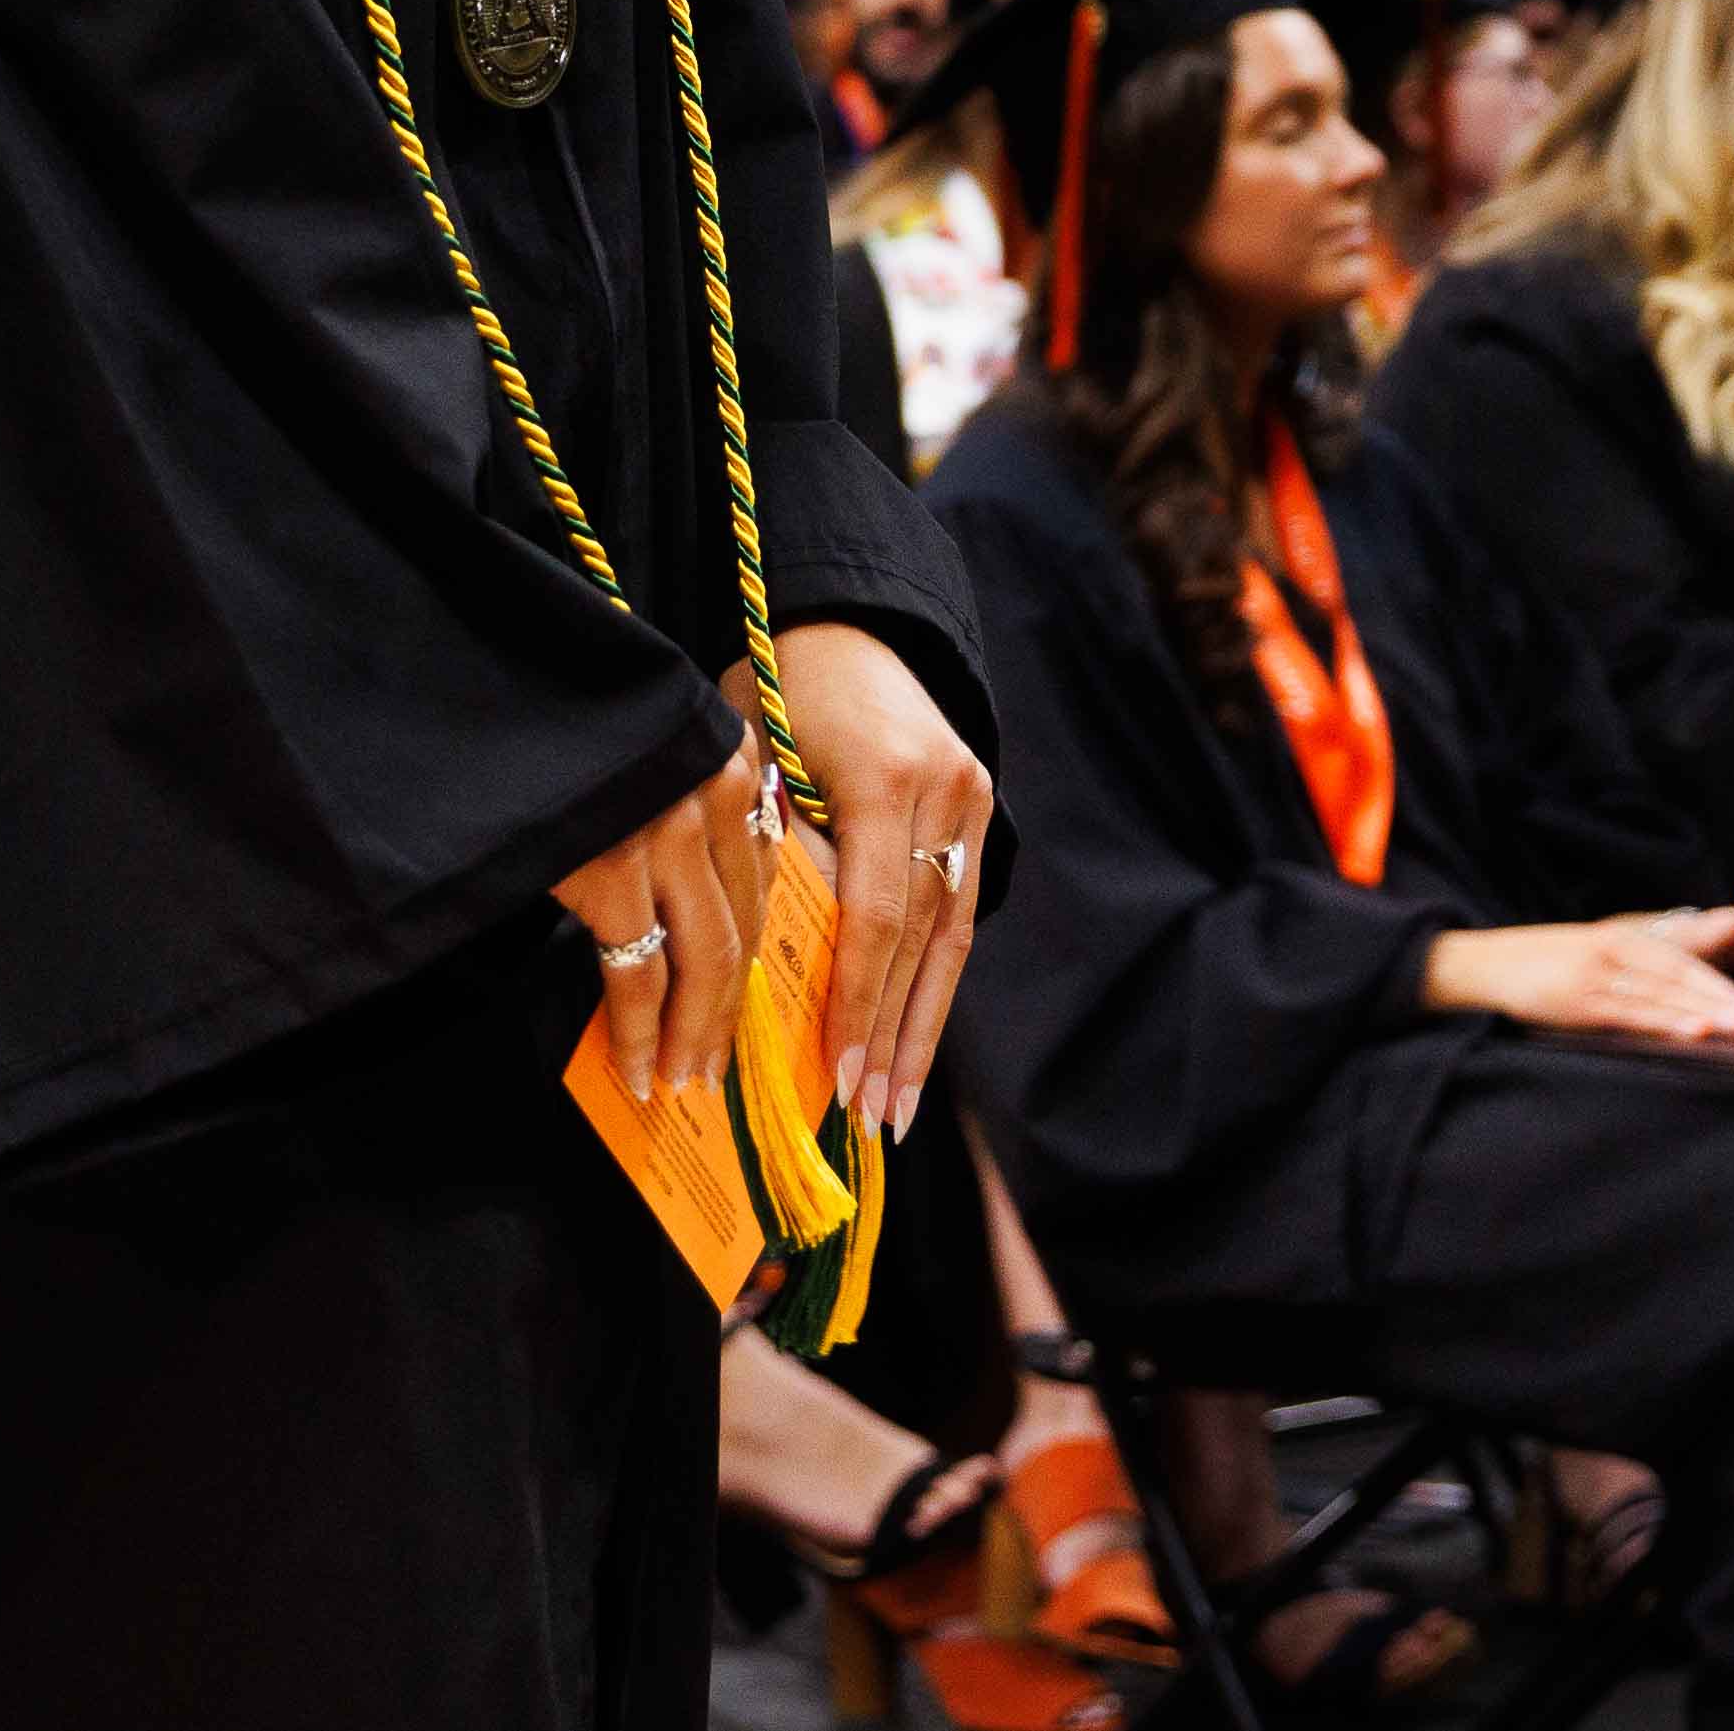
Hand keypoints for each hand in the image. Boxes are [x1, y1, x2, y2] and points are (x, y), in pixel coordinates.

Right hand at [555, 721, 768, 1107]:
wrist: (489, 679)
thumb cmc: (565, 720)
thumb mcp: (649, 745)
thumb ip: (687, 805)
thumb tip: (695, 906)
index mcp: (730, 758)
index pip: (759, 878)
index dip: (750, 953)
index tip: (736, 1003)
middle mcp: (714, 793)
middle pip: (740, 929)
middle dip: (725, 1011)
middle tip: (710, 1066)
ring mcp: (669, 832)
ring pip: (704, 963)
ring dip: (693, 1034)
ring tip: (677, 1077)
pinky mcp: (614, 868)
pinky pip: (640, 974)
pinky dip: (641, 1032)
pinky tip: (636, 1066)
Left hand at [742, 622, 992, 1145]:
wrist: (848, 616)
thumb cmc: (778, 684)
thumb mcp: (754, 754)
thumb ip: (768, 848)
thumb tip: (757, 967)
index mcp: (884, 776)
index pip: (874, 916)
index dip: (856, 1002)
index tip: (837, 1074)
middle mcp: (943, 788)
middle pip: (919, 939)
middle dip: (892, 1035)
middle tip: (869, 1117)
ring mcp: (970, 795)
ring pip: (951, 936)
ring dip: (922, 1027)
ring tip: (898, 1107)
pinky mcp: (980, 803)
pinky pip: (958, 909)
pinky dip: (935, 981)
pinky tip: (916, 1040)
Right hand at [1423, 910, 1733, 1041]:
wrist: (1477, 964)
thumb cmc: (1535, 969)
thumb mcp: (1585, 959)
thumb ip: (1628, 976)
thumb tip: (1676, 1006)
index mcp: (1617, 940)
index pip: (1682, 962)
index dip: (1724, 981)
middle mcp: (1612, 951)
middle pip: (1681, 975)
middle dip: (1727, 997)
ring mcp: (1594, 975)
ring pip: (1663, 994)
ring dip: (1707, 1012)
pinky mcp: (1577, 999)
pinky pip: (1631, 1013)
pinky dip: (1666, 1023)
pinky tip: (1693, 1034)